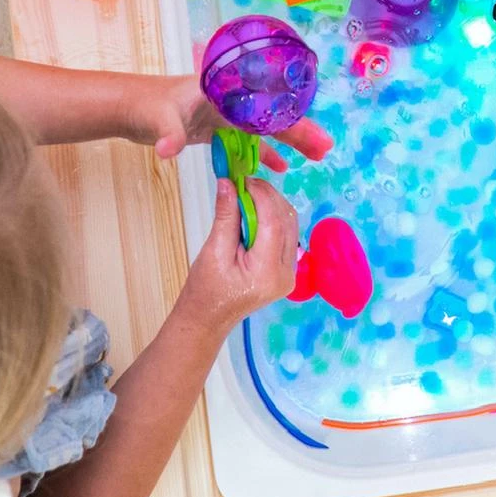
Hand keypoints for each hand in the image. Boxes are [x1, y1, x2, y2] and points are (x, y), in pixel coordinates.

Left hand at [122, 75, 331, 170]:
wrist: (128, 107)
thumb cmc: (145, 105)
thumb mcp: (158, 120)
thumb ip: (167, 134)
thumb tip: (169, 150)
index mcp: (224, 91)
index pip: (266, 107)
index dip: (292, 122)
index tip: (315, 136)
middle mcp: (230, 100)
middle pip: (272, 116)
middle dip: (300, 131)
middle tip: (326, 149)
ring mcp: (224, 114)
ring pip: (264, 129)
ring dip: (289, 141)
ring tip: (316, 156)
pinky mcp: (217, 128)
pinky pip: (247, 141)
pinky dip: (264, 153)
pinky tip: (282, 167)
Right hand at [177, 178, 299, 331]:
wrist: (208, 317)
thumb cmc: (206, 289)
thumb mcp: (213, 251)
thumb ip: (226, 216)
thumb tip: (228, 183)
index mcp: (268, 272)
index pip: (273, 222)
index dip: (261, 195)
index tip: (243, 179)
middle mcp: (286, 273)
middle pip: (286, 221)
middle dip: (267, 196)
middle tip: (243, 183)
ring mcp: (289, 272)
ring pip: (290, 225)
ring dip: (271, 205)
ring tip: (246, 195)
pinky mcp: (285, 269)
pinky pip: (285, 235)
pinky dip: (272, 217)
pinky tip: (254, 212)